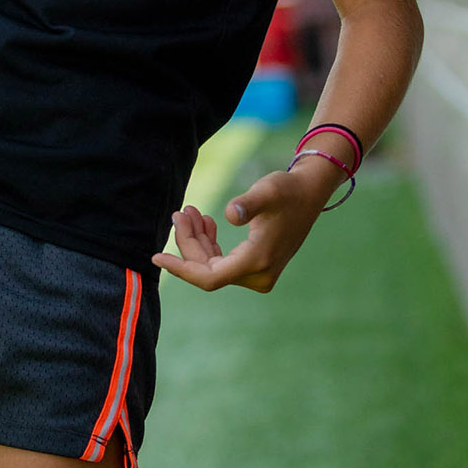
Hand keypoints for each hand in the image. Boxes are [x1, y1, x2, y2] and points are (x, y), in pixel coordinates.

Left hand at [152, 155, 339, 293]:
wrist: (310, 193)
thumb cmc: (287, 190)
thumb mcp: (267, 191)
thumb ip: (248, 203)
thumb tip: (230, 214)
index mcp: (256, 262)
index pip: (208, 277)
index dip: (180, 269)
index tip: (156, 256)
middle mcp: (258, 274)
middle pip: (208, 269)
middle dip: (188, 242)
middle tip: (180, 212)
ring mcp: (258, 274)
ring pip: (214, 265)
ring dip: (198, 241)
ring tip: (189, 212)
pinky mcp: (257, 266)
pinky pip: (224, 262)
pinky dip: (210, 244)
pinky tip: (205, 223)